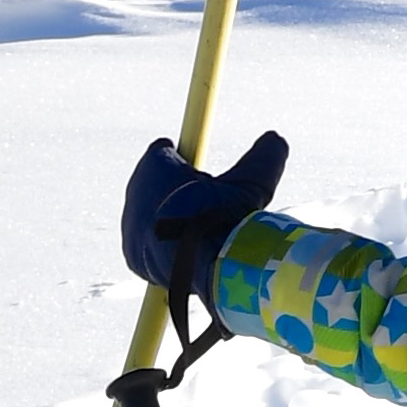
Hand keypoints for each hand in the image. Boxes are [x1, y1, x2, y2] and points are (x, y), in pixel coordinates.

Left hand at [121, 128, 288, 302]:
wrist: (210, 267)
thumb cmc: (229, 218)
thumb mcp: (252, 183)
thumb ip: (262, 157)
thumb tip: (275, 139)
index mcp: (157, 167)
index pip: (160, 152)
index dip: (176, 155)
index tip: (191, 161)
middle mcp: (136, 193)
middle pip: (150, 182)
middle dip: (170, 186)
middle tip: (197, 195)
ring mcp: (130, 226)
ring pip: (147, 213)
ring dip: (166, 215)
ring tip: (195, 224)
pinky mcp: (131, 255)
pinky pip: (145, 242)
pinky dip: (161, 241)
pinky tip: (185, 246)